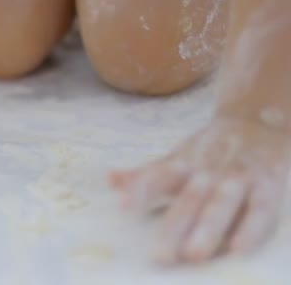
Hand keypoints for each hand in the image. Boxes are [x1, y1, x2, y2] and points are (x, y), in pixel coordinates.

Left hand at [110, 117, 290, 263]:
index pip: (158, 175)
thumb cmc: (207, 149)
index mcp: (183, 162)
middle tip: (159, 256)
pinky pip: (260, 209)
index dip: (141, 190)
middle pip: (189, 198)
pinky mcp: (266, 185)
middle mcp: (208, 170)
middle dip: (174, 226)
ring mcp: (237, 177)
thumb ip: (145, 174)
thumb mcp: (176, 157)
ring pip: (222, 203)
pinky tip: (238, 249)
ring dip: (208, 228)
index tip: (124, 208)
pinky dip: (251, 228)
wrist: (257, 121)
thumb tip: (110, 180)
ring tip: (193, 255)